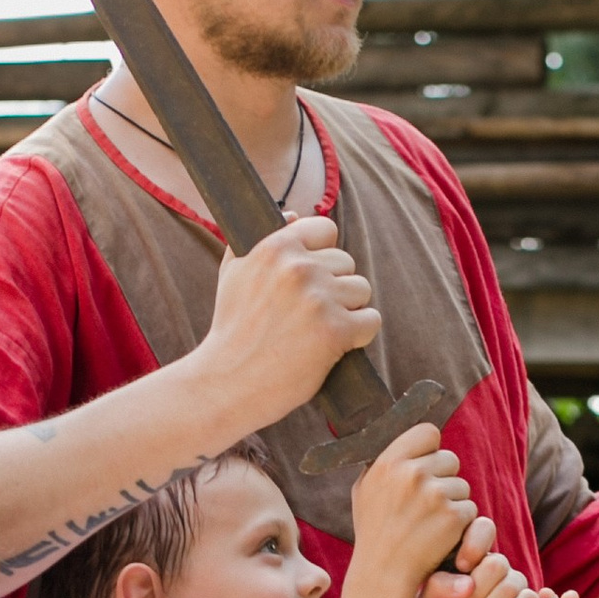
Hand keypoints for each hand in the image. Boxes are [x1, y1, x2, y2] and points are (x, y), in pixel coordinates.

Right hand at [200, 219, 377, 428]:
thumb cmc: (231, 330)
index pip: (326, 229)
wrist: (227, 382)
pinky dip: (359, 335)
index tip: (313, 278)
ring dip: (348, 310)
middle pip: (347, 263)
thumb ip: (260, 241)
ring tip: (319, 330)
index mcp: (275, 247)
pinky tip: (336, 345)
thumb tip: (294, 215)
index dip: (323, 255)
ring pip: (361, 290)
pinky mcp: (336, 330)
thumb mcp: (233, 273)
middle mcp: (299, 267)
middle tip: (309, 314)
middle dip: (334, 287)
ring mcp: (319, 298)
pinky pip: (371, 320)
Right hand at [349, 425, 475, 590]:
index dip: (430, 449)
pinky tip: (439, 535)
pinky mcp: (453, 517)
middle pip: (450, 459)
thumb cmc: (374, 530)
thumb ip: (387, 462)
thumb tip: (411, 442)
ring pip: (462, 485)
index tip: (425, 465)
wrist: (384, 572)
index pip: (428, 432)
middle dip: (443, 478)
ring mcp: (435, 495)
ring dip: (452, 502)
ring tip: (429, 522)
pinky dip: (460, 523)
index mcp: (389, 462)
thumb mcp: (365, 489)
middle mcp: (412, 474)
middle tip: (426, 503)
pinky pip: (469, 508)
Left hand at [424, 530, 540, 597]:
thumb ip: (438, 588)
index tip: (461, 565)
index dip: (475, 544)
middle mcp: (496, 565)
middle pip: (498, 563)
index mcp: (471, 551)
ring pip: (513, 586)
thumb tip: (467, 585)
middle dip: (478, 591)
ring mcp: (514, 583)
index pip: (484, 527)